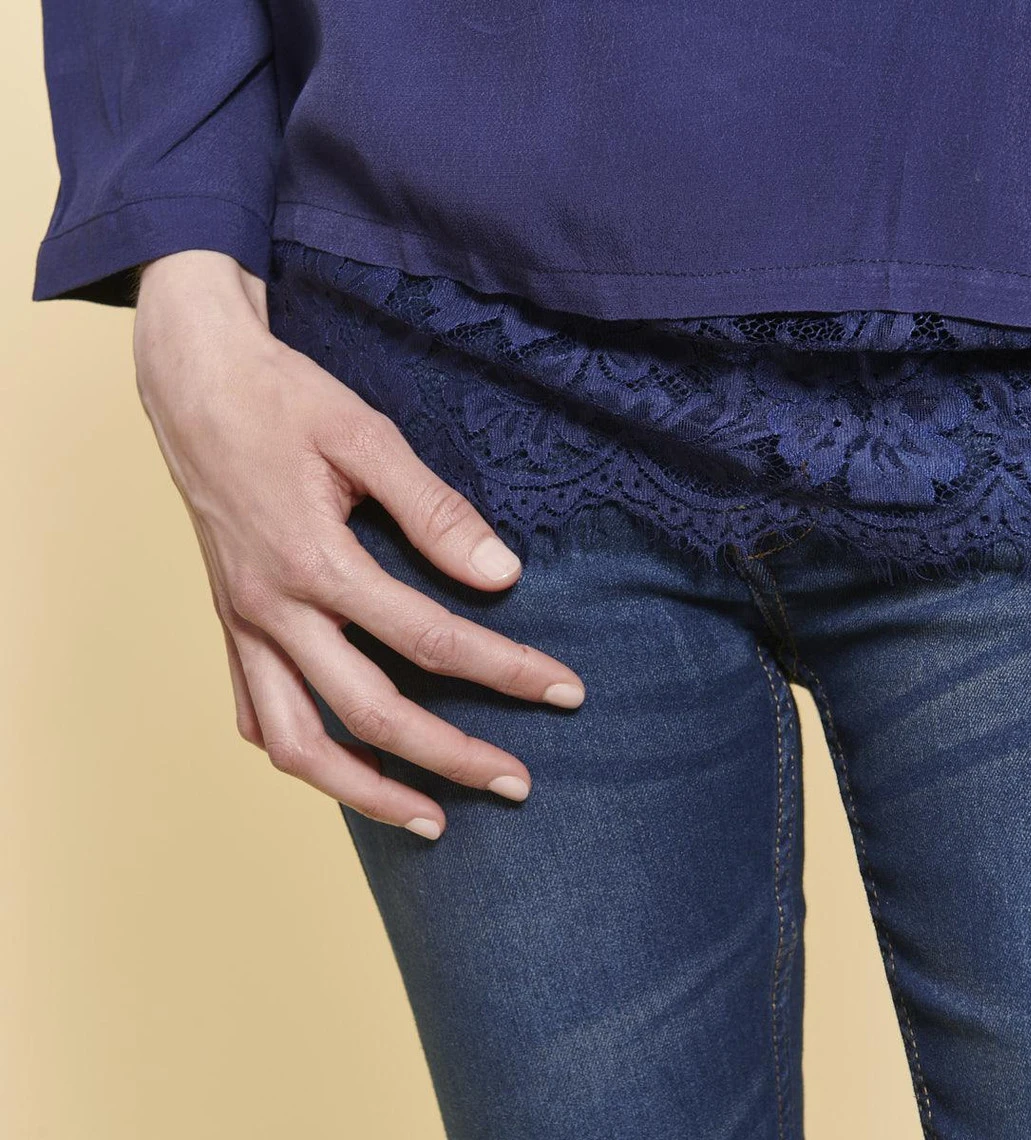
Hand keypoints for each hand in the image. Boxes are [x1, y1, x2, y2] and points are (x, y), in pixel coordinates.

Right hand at [132, 250, 584, 839]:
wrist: (194, 383)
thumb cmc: (283, 400)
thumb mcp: (366, 435)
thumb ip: (434, 510)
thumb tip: (502, 574)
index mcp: (312, 561)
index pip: (429, 638)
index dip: (504, 671)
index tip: (563, 692)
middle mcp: (271, 608)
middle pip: (368, 714)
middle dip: (450, 758)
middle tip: (516, 784)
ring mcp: (242, 624)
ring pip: (296, 743)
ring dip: (365, 792)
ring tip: (430, 819)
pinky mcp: (229, 624)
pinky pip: (256, 712)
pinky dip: (302, 751)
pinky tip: (343, 762)